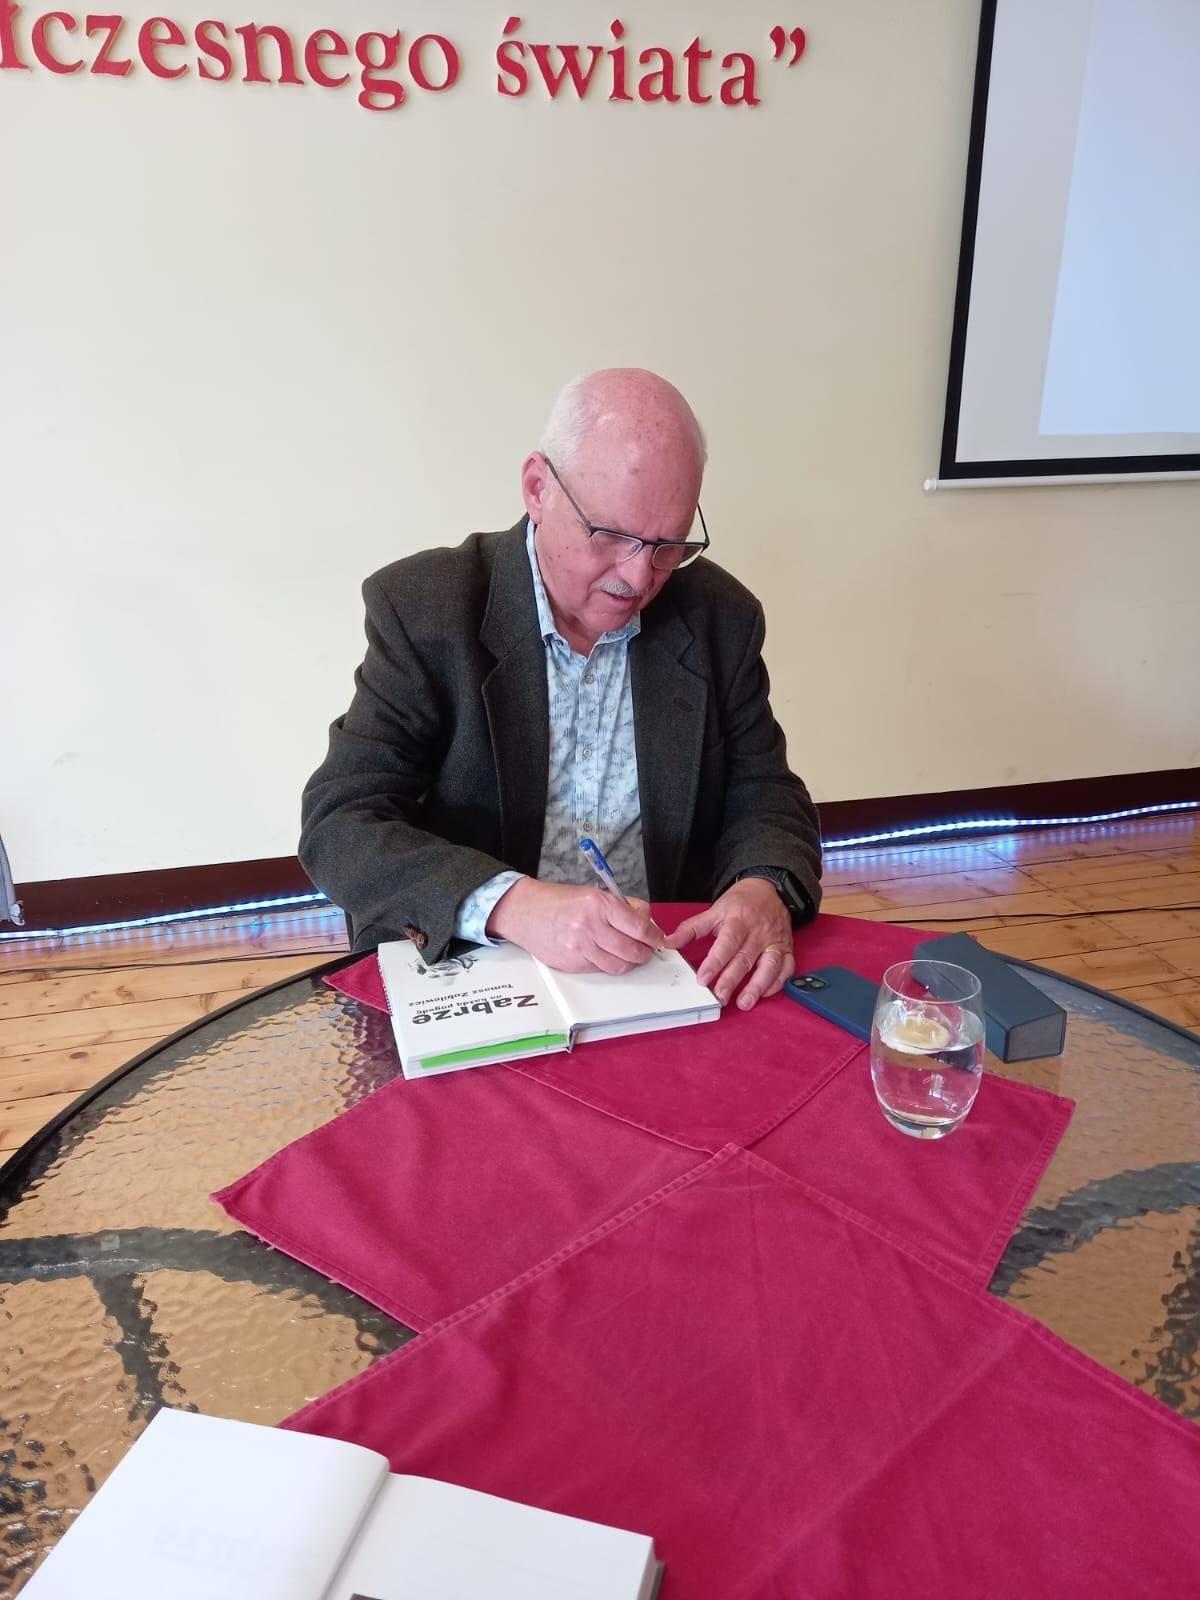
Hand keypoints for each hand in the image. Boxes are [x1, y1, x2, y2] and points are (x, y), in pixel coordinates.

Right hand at [486, 879, 662, 973]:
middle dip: (644, 952)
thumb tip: (647, 922)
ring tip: (628, 953)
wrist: (524, 912)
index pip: (640, 928)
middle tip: (646, 948)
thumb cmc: (558, 901)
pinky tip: (605, 954)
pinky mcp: (572, 964)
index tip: (658, 938)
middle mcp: (589, 927)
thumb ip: (622, 907)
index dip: (654, 936)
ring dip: (629, 962)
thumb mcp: (594, 893)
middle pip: (633, 951)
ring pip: (619, 966)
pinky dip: (608, 964)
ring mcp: (579, 948)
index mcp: (599, 905)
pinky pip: (600, 970)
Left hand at [665, 878, 793, 1009]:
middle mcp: (758, 932)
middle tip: (720, 997)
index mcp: (738, 921)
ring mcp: (775, 941)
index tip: (703, 979)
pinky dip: (777, 983)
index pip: (726, 944)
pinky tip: (763, 994)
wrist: (769, 889)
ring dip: (757, 986)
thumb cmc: (740, 903)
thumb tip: (669, 942)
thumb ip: (691, 928)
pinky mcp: (786, 948)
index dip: (715, 963)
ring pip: (769, 966)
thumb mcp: (715, 910)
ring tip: (744, 1003)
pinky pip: (785, 968)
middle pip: (745, 959)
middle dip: (732, 980)